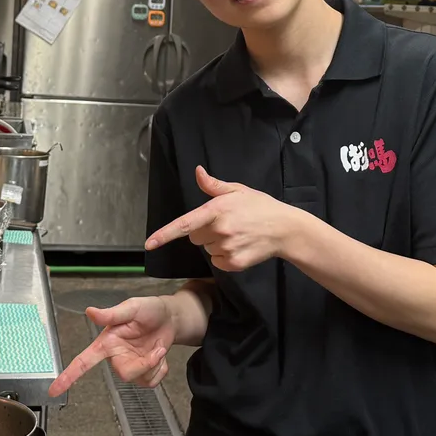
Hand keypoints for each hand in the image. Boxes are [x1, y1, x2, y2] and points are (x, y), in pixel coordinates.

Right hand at [48, 296, 176, 395]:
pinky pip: (151, 383)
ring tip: (158, 347)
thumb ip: (111, 314)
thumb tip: (90, 311)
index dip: (68, 376)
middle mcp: (115, 357)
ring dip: (155, 365)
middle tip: (157, 348)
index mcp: (106, 343)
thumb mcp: (131, 307)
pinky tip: (160, 356)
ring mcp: (130, 366)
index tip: (54, 390)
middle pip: (125, 375)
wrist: (170, 318)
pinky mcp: (143, 373)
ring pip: (140, 380)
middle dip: (145, 364)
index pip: (83, 361)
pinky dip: (161, 370)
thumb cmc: (148, 309)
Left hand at [145, 166, 308, 271]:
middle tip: (224, 223)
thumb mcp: (238, 191)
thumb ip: (213, 185)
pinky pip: (217, 262)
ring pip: (207, 249)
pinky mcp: (234, 263)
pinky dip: (225, 257)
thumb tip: (197, 172)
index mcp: (217, 210)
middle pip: (195, 237)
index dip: (165, 234)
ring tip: (236, 234)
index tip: (149, 243)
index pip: (185, 224)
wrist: (285, 229)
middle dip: (204, 231)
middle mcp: (220, 231)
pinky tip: (239, 246)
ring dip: (216, 244)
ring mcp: (227, 248)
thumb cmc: (260, 207)